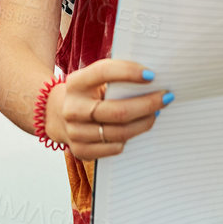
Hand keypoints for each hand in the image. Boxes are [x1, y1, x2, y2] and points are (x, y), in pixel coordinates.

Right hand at [48, 59, 167, 160]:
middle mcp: (73, 108)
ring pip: (119, 132)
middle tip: (166, 97)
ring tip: (156, 113)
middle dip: (147, 104)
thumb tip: (151, 79)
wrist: (56, 114)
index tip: (151, 75)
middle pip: (118, 111)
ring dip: (144, 123)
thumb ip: (114, 77)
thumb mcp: (92, 79)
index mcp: (76, 83)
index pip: (104, 72)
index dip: (129, 72)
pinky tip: (137, 128)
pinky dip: (129, 139)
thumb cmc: (86, 93)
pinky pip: (114, 148)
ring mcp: (75, 132)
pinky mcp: (80, 151)